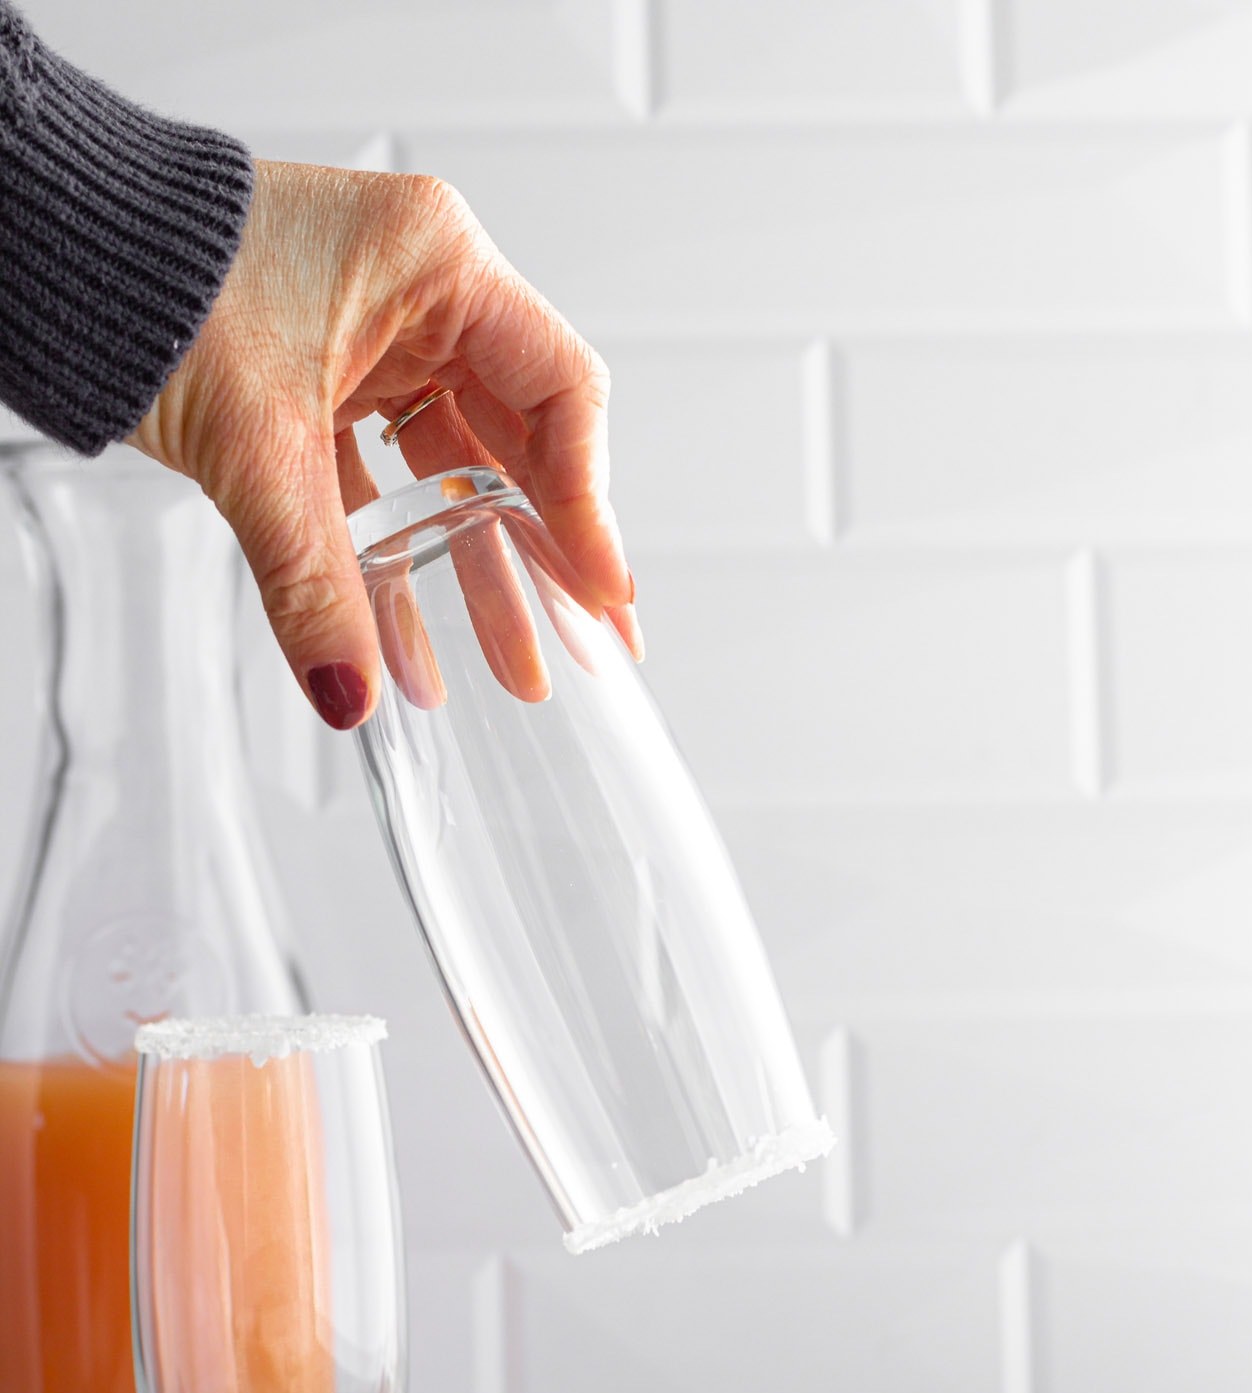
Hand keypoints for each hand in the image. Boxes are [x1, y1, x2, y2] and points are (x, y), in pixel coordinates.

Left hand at [130, 160, 640, 726]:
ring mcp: (376, 336)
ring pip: (455, 471)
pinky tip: (413, 638)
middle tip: (586, 646)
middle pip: (520, 443)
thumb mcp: (255, 446)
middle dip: (547, 557)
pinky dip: (400, 554)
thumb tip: (352, 691)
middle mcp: (421, 293)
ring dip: (477, 570)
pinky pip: (386, 480)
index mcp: (438, 263)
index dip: (591, 505)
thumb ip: (315, 579)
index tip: (602, 594)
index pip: (560, 395)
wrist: (45, 247)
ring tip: (514, 667)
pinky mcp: (327, 378)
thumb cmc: (153, 282)